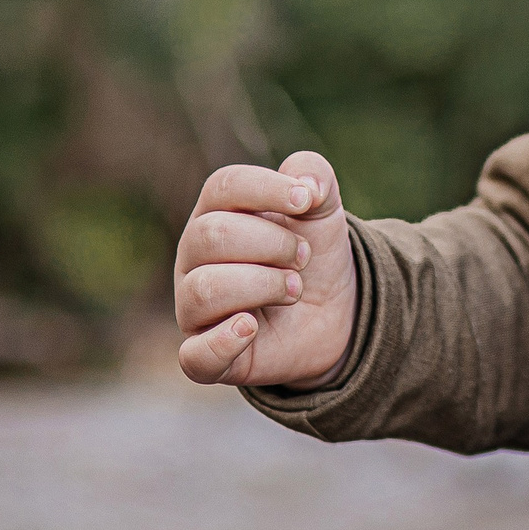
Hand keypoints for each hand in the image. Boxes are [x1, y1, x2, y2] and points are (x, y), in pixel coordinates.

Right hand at [173, 150, 355, 386]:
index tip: (307, 201)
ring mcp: (194, 308)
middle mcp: (194, 259)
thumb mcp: (322, 207)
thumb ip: (314, 173)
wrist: (334, 312)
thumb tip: (305, 185)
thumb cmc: (312, 253)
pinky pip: (194, 355)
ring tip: (294, 291)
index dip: (268, 189)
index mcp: (215, 214)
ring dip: (264, 285)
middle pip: (213, 235)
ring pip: (204, 288)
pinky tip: (250, 327)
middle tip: (303, 258)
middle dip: (273, 244)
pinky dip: (222, 342)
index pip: (223, 186)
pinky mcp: (207, 356)